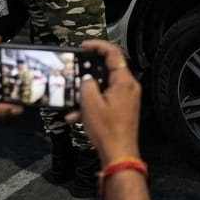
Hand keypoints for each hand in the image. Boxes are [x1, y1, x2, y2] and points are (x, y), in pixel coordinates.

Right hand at [67, 40, 141, 163]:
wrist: (118, 153)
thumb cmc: (107, 129)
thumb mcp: (90, 104)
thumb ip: (87, 85)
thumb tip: (86, 78)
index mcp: (124, 81)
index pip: (114, 53)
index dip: (98, 46)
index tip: (84, 46)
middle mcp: (128, 87)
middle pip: (108, 70)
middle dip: (88, 71)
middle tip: (75, 71)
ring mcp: (126, 98)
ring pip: (104, 87)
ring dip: (86, 92)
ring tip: (71, 98)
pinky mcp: (122, 109)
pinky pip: (105, 100)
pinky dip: (91, 105)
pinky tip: (75, 117)